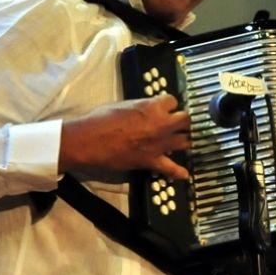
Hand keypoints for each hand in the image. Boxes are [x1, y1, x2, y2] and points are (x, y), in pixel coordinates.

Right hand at [59, 94, 191, 179]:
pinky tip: (184, 174)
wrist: (90, 140)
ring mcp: (159, 144)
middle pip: (185, 120)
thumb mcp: (124, 104)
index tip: (166, 107)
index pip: (173, 101)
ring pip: (185, 142)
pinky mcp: (152, 160)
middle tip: (177, 123)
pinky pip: (171, 168)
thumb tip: (146, 109)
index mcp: (152, 106)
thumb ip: (141, 107)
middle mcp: (161, 124)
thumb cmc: (102, 118)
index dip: (169, 104)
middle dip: (182, 120)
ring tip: (179, 141)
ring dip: (182, 140)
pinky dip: (178, 172)